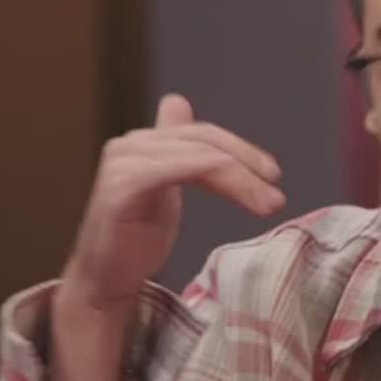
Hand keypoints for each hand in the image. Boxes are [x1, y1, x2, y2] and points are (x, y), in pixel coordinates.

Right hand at [60, 93, 284, 309]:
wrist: (104, 278)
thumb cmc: (134, 237)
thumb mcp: (165, 187)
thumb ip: (178, 151)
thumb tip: (178, 102)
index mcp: (146, 143)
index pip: (204, 134)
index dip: (242, 149)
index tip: (273, 175)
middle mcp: (131, 145)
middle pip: (204, 142)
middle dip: (247, 166)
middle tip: (276, 197)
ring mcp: (123, 162)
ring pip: (195, 155)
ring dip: (238, 179)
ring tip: (267, 204)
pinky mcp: (119, 186)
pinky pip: (167, 170)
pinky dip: (201, 169)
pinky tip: (229, 180)